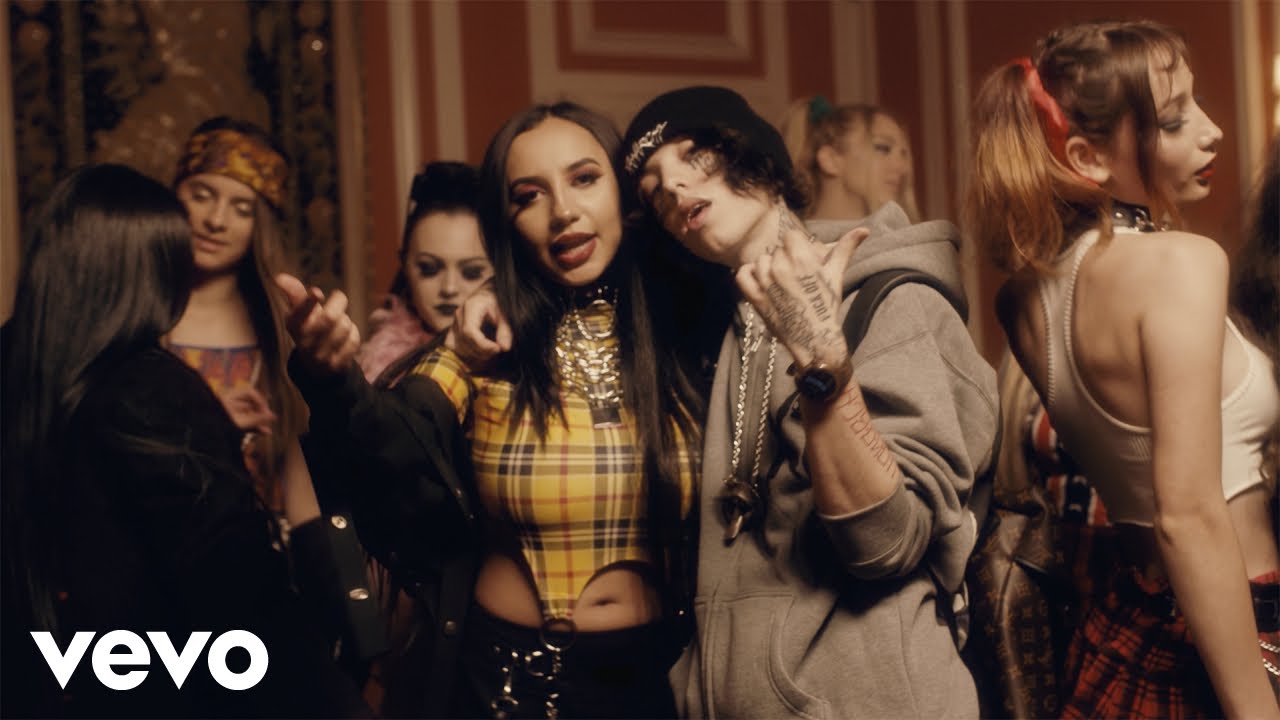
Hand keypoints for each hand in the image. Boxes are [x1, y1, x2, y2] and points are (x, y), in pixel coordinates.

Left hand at [219, 386, 276, 434]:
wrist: (200, 438)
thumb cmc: (217, 427)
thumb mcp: (239, 423)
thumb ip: (257, 419)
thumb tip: (273, 415)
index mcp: (228, 396)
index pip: (250, 392)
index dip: (260, 401)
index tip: (266, 413)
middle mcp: (228, 403)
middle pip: (250, 404)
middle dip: (261, 414)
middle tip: (269, 422)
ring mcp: (228, 413)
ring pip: (248, 415)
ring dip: (258, 423)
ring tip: (267, 432)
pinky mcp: (228, 424)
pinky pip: (244, 423)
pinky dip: (252, 427)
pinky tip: (262, 433)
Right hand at [274, 273, 360, 375]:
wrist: (317, 366)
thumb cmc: (310, 328)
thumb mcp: (300, 312)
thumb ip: (294, 294)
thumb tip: (278, 277)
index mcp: (294, 325)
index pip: (299, 313)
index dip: (309, 302)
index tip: (317, 292)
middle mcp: (304, 343)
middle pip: (329, 317)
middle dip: (339, 303)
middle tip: (338, 299)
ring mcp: (320, 356)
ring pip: (344, 326)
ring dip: (346, 320)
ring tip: (339, 323)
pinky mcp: (336, 365)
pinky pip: (353, 340)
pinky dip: (353, 333)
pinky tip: (345, 337)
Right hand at [445, 286, 510, 369]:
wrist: (489, 295)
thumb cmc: (498, 302)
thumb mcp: (505, 313)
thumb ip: (505, 330)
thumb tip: (504, 348)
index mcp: (470, 307)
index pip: (470, 332)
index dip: (483, 345)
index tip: (498, 348)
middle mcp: (459, 315)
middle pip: (464, 342)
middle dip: (482, 351)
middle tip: (498, 349)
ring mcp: (453, 323)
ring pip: (459, 347)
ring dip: (476, 354)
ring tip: (491, 350)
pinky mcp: (453, 330)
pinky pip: (454, 347)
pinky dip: (467, 353)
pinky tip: (480, 352)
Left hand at [736, 227, 866, 366]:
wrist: (815, 340)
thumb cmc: (827, 307)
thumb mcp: (836, 275)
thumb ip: (845, 248)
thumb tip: (864, 230)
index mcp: (802, 259)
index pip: (790, 235)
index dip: (795, 246)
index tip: (800, 259)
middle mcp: (781, 268)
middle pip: (776, 249)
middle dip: (784, 259)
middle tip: (794, 276)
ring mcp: (766, 283)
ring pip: (760, 260)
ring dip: (768, 268)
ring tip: (780, 282)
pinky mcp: (755, 297)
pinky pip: (742, 274)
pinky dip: (749, 275)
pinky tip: (761, 281)